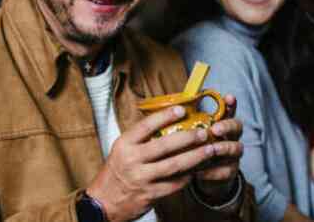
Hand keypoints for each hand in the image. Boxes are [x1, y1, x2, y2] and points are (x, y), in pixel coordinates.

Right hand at [87, 105, 222, 221]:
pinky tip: (198, 169)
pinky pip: (174, 184)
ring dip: (195, 157)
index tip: (182, 109)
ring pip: (174, 165)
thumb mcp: (122, 149)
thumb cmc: (117, 171)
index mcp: (124, 144)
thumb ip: (141, 137)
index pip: (146, 126)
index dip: (165, 116)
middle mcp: (132, 160)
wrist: (104, 202)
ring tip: (209, 150)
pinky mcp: (150, 194)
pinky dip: (188, 176)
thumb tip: (167, 119)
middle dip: (188, 138)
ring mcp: (141, 178)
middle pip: (164, 145)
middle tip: (203, 132)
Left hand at [193, 95, 243, 203]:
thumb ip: (187, 124)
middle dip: (227, 126)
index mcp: (221, 123)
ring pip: (236, 148)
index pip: (229, 110)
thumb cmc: (193, 149)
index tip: (228, 97)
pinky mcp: (230, 171)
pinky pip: (227, 170)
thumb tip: (172, 109)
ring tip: (212, 149)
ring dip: (224, 148)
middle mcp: (230, 136)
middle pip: (237, 127)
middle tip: (215, 128)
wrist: (202, 176)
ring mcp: (232, 154)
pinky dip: (214, 171)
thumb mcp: (191, 135)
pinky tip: (201, 171)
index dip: (230, 103)